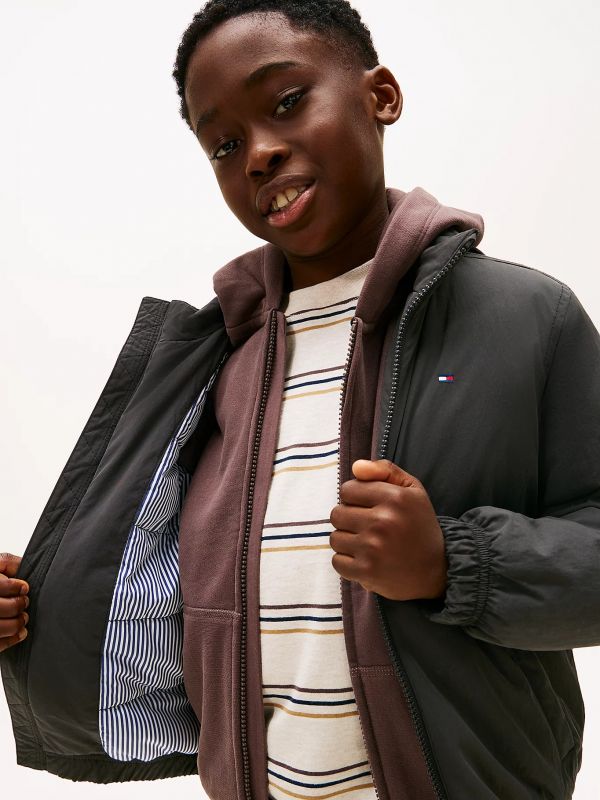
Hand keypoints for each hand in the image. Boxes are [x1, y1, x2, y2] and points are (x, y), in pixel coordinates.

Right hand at [0, 553, 28, 652]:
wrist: (0, 597)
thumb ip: (8, 562)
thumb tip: (22, 567)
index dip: (13, 587)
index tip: (24, 588)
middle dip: (16, 605)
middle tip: (24, 603)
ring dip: (16, 624)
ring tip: (23, 618)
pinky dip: (11, 639)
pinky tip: (20, 632)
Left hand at [329, 459, 447, 600]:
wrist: (437, 570)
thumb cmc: (420, 526)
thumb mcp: (412, 490)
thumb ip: (385, 470)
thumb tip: (356, 466)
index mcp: (395, 497)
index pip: (347, 490)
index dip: (354, 498)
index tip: (368, 508)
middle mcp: (383, 521)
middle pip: (337, 514)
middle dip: (349, 520)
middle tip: (367, 528)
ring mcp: (373, 547)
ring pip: (335, 538)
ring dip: (347, 542)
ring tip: (367, 544)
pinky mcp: (367, 571)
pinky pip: (337, 561)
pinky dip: (347, 563)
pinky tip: (364, 560)